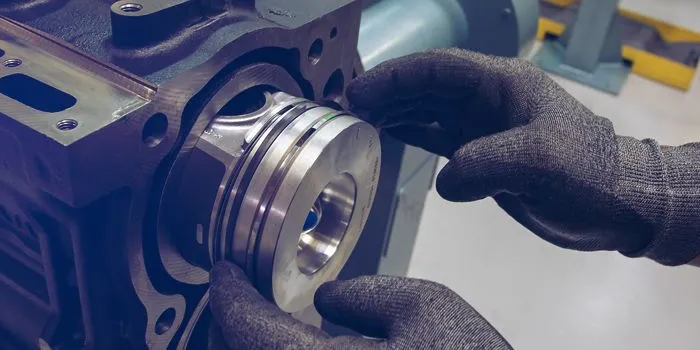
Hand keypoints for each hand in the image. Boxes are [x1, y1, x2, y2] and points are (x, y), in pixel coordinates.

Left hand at [209, 261, 510, 348]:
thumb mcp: (425, 307)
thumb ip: (364, 294)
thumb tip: (327, 301)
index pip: (243, 325)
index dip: (228, 291)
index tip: (224, 271)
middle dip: (231, 323)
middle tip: (243, 294)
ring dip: (252, 347)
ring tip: (269, 322)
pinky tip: (301, 348)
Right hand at [347, 48, 699, 264]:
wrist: (617, 203)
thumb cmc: (585, 175)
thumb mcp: (538, 163)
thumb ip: (484, 164)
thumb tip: (445, 180)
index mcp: (502, 84)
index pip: (437, 68)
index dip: (396, 77)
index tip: (360, 92)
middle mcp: (488, 98)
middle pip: (427, 86)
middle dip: (387, 93)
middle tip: (347, 110)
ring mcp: (484, 125)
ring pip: (428, 109)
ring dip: (394, 112)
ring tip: (357, 122)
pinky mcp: (482, 152)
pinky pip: (437, 135)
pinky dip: (410, 133)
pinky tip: (388, 136)